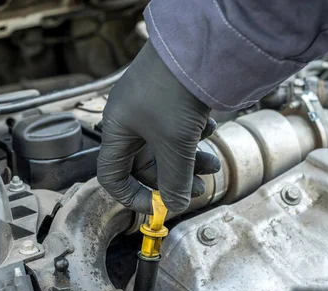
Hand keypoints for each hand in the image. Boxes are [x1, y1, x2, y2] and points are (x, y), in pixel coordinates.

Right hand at [97, 42, 220, 213]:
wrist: (199, 45)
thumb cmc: (174, 91)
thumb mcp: (175, 145)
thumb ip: (175, 181)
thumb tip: (176, 206)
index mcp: (117, 130)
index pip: (112, 176)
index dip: (133, 197)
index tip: (160, 207)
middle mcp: (130, 118)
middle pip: (147, 164)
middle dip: (175, 179)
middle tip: (200, 189)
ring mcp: (151, 106)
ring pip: (168, 146)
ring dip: (192, 159)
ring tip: (214, 163)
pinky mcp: (171, 96)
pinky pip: (180, 126)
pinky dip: (196, 134)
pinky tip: (211, 127)